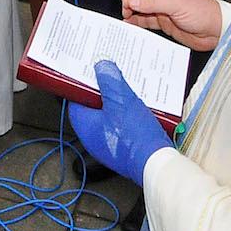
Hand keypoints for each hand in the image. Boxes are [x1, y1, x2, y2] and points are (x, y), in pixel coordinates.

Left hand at [68, 60, 171, 184]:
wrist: (155, 164)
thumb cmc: (134, 135)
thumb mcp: (120, 100)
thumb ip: (109, 81)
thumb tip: (101, 66)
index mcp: (85, 126)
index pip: (75, 100)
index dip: (82, 85)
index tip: (90, 72)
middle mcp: (93, 137)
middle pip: (92, 108)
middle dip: (102, 92)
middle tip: (110, 77)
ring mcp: (108, 144)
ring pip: (108, 117)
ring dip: (116, 103)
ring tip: (126, 88)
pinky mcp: (123, 148)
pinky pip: (121, 126)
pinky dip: (126, 116)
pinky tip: (137, 106)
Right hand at [116, 0, 221, 50]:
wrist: (215, 30)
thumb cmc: (202, 11)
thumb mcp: (175, 3)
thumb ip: (151, 3)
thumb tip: (131, 1)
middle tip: (126, 6)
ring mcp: (162, 7)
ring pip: (140, 5)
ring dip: (131, 9)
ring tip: (127, 15)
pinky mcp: (163, 21)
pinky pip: (145, 19)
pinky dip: (136, 21)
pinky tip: (130, 24)